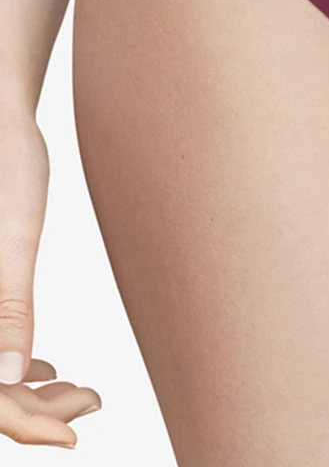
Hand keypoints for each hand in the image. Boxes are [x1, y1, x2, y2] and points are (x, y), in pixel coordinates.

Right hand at [0, 104, 101, 448]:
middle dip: (36, 410)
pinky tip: (56, 365)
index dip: (25, 424)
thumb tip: (16, 374)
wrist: (2, 120)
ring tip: (83, 388)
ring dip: (31, 390)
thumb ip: (8, 307)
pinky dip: (21, 363)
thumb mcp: (14, 239)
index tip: (76, 435)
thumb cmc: (6, 168)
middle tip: (93, 399)